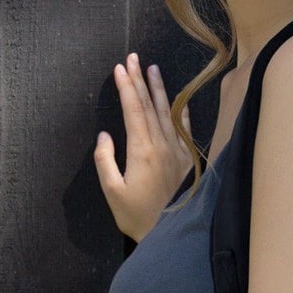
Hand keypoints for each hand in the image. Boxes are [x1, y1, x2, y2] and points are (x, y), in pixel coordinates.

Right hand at [95, 53, 193, 241]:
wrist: (172, 234)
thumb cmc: (137, 216)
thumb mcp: (112, 191)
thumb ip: (105, 161)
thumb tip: (105, 136)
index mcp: (141, 151)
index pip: (133, 110)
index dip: (126, 87)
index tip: (120, 68)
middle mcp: (162, 146)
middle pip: (149, 105)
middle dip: (140, 80)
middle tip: (134, 58)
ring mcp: (178, 151)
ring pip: (167, 113)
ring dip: (159, 90)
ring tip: (153, 69)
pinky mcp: (188, 160)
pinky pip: (183, 129)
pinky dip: (180, 112)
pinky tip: (178, 100)